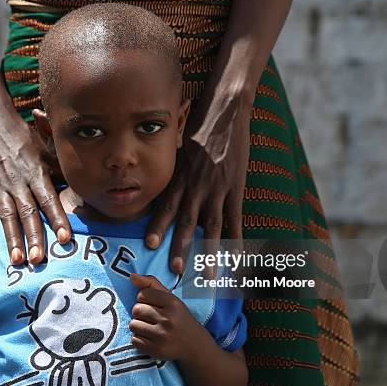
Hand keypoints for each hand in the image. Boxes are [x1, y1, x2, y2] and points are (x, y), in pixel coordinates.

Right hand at [0, 107, 70, 265]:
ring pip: (6, 219)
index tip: (65, 239)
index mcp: (37, 173)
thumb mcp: (48, 150)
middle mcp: (18, 183)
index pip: (48, 200)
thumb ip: (62, 170)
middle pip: (27, 213)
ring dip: (12, 241)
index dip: (57, 219)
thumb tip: (84, 186)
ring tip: (18, 261)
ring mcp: (0, 190)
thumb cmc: (27, 140)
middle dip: (33, 237)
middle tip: (38, 259)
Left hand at [128, 273, 205, 361]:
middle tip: (151, 317)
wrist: (194, 345)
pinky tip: (150, 338)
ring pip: (133, 325)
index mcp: (172, 303)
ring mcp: (162, 336)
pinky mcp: (157, 350)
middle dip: (140, 313)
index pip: (142, 294)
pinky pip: (135, 340)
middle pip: (136, 309)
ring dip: (138, 326)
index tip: (153, 305)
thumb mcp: (170, 298)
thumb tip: (132, 276)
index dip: (144, 299)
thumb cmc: (178, 317)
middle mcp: (168, 319)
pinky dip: (139, 339)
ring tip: (150, 328)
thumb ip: (151, 283)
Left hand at [145, 91, 251, 272]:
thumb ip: (171, 169)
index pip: (167, 205)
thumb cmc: (198, 126)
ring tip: (208, 275)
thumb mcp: (178, 147)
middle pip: (187, 221)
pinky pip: (236, 218)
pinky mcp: (237, 187)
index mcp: (181, 176)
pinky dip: (237, 239)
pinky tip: (237, 257)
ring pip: (213, 226)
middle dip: (181, 247)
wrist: (225, 110)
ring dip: (209, 252)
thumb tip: (160, 184)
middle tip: (175, 270)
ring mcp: (219, 188)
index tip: (149, 245)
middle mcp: (197, 185)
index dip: (158, 226)